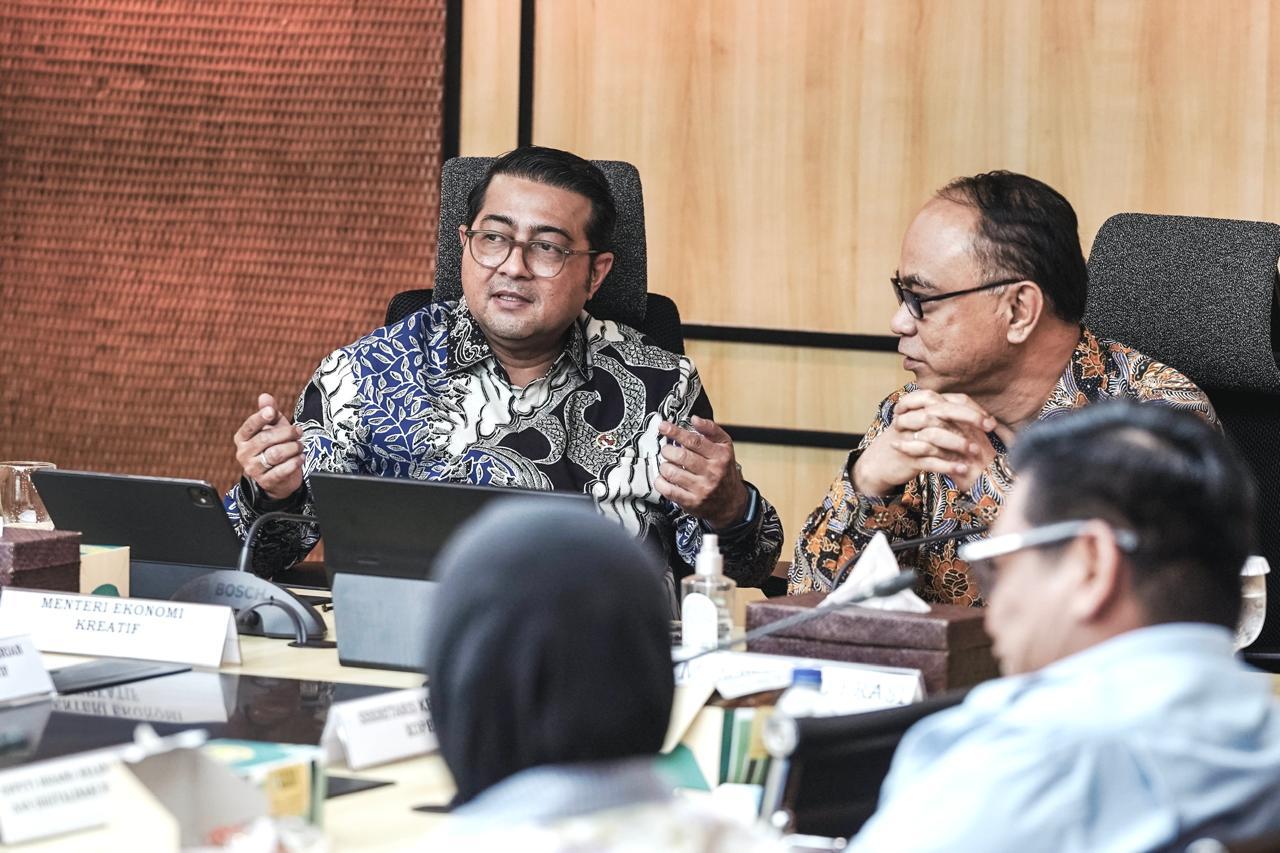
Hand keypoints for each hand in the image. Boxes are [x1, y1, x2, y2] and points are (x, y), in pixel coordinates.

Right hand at [234, 393, 304, 500]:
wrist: (278, 477)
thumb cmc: (274, 447)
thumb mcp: (273, 427)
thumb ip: (270, 412)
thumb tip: (265, 396)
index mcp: (242, 438)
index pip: (250, 426)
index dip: (261, 418)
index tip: (272, 412)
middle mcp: (244, 453)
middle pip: (266, 439)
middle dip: (287, 433)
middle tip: (299, 432)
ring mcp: (253, 468)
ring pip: (276, 454)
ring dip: (293, 448)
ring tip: (300, 446)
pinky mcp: (265, 481)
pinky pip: (282, 470)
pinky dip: (295, 462)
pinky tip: (300, 457)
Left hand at [655, 416, 749, 529]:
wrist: (731, 502)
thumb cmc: (724, 471)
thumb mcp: (725, 447)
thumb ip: (711, 430)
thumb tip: (694, 419)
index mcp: (720, 456)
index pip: (694, 441)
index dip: (675, 432)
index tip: (663, 427)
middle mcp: (712, 473)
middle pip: (681, 456)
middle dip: (667, 450)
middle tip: (666, 450)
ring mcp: (702, 489)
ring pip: (672, 472)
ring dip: (664, 466)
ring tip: (668, 464)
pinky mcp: (692, 502)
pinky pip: (668, 490)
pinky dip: (660, 482)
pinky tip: (664, 478)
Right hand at [853, 390, 1014, 494]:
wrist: (877, 463)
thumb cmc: (906, 442)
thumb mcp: (920, 423)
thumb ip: (942, 415)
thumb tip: (976, 414)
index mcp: (917, 407)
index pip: (947, 399)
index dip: (970, 407)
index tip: (989, 420)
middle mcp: (911, 418)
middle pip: (941, 411)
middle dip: (968, 417)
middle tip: (988, 427)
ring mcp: (907, 438)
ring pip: (934, 435)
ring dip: (957, 442)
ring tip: (975, 451)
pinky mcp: (906, 458)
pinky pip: (928, 460)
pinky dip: (946, 465)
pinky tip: (961, 469)